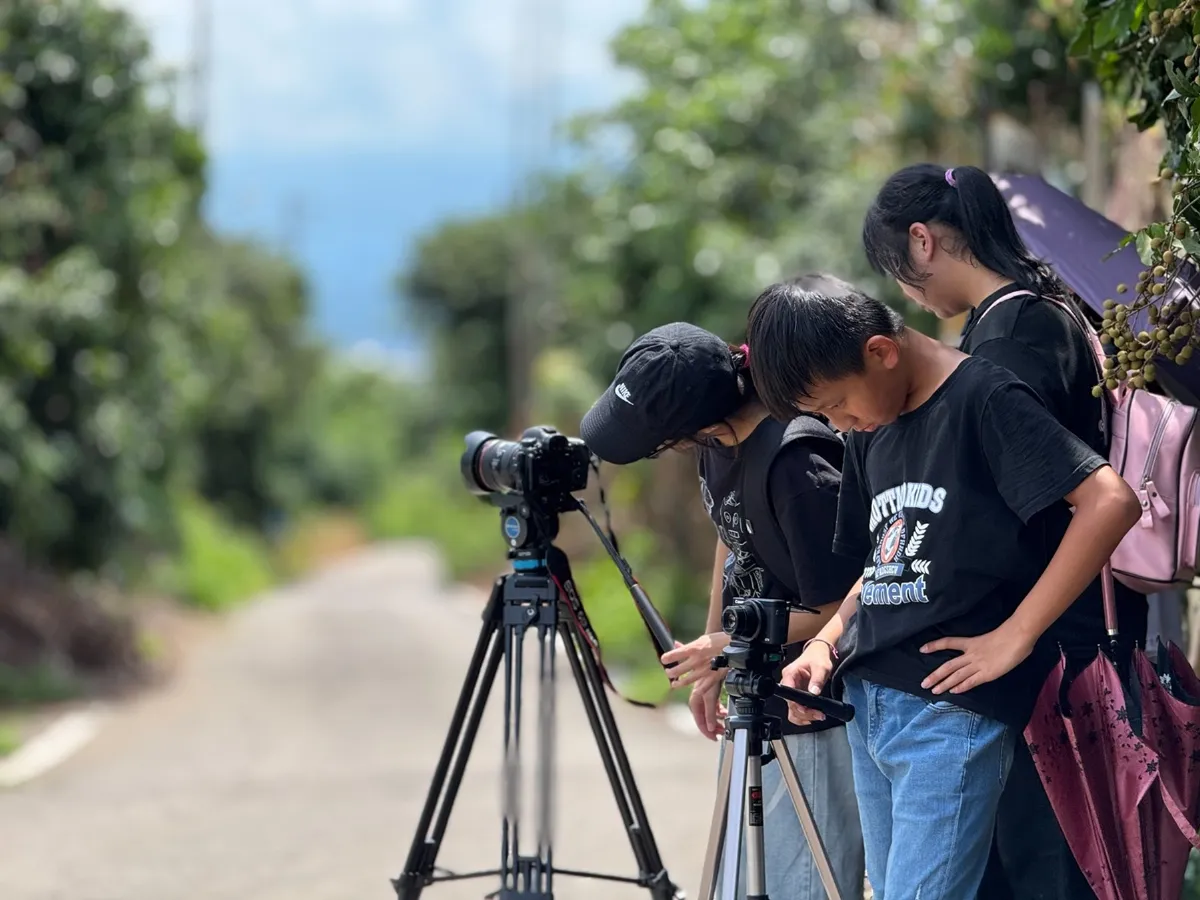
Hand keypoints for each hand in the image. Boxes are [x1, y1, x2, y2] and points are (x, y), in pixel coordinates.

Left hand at [660, 632, 730, 688]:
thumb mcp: (702, 639)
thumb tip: (675, 644)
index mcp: (693, 648)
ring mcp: (704, 671)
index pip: (674, 655)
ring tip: (674, 684)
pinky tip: (692, 692)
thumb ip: (688, 646)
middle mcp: (696, 660)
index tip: (664, 660)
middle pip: (677, 670)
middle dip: (670, 672)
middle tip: (668, 673)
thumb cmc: (720, 640)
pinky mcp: (712, 678)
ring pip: (686, 681)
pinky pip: (701, 688)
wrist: (737, 646)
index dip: (667, 658)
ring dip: (678, 683)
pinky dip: (695, 691)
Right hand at [687, 675, 727, 740]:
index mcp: (695, 702)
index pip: (699, 722)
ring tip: (724, 724)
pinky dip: (720, 711)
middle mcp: (699, 700)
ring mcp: (705, 696)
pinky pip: (715, 707)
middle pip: (705, 719)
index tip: (714, 738)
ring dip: (717, 720)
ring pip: (710, 713)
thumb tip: (711, 727)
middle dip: (713, 727)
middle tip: (721, 733)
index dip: (706, 731)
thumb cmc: (709, 674)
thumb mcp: (710, 697)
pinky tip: (724, 713)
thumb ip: (710, 713)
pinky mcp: (711, 693)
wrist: (716, 662)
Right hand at [780, 641, 833, 725]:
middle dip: (805, 713)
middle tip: (819, 715)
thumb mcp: (820, 666)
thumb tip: (814, 692)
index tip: (811, 711)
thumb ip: (817, 679)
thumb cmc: (817, 657)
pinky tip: (812, 715)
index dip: (799, 706)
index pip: (789, 696)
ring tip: (817, 717)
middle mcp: (788, 684)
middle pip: (791, 706)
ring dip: (803, 717)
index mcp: (789, 675)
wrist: (818, 653)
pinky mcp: (798, 695)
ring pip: (792, 711)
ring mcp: (792, 691)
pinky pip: (797, 709)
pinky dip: (803, 715)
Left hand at [920, 624, 1034, 694]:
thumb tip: (984, 652)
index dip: (934, 645)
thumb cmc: (1010, 634)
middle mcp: (971, 654)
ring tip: (933, 691)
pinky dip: (961, 686)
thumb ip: (984, 646)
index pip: (948, 642)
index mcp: (971, 642)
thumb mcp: (992, 637)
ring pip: (956, 675)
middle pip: (948, 665)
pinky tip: (952, 691)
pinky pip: (971, 681)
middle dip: (935, 676)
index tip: (922, 649)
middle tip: (923, 684)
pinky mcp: (987, 673)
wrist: (1018, 636)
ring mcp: (978, 664)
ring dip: (944, 684)